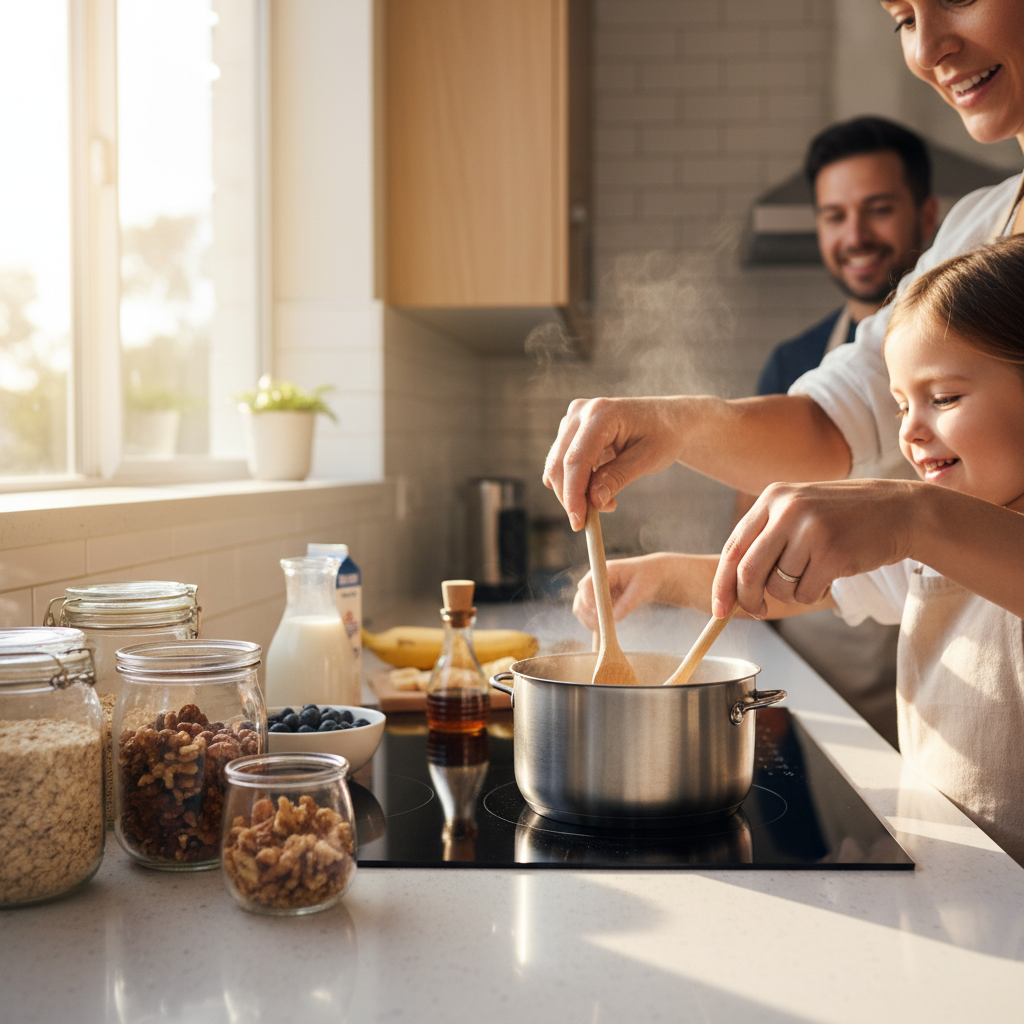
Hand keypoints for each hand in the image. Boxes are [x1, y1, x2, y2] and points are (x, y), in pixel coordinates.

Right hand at [542, 397, 687, 530]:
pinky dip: (575, 484)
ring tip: (608, 502)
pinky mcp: (570, 432)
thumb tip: (593, 500)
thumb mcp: (648, 459)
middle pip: (559, 464)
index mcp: (601, 413)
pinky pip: (562, 465)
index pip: (576, 459)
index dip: (573, 494)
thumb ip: (618, 477)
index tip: (578, 523)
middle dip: (571, 498)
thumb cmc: (663, 435)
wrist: (668, 420)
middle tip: (591, 522)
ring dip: (574, 492)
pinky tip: (599, 490)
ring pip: (556, 467)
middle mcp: (580, 412)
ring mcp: (572, 420)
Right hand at [573, 552, 716, 630]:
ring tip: (606, 631)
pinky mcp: (602, 601)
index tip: (600, 620)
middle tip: (603, 630)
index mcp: (605, 570)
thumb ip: (628, 602)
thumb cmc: (655, 575)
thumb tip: (613, 619)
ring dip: (592, 623)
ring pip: (583, 611)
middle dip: (589, 617)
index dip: (588, 606)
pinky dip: (596, 625)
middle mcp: (598, 579)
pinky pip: (591, 616)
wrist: (662, 573)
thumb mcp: (645, 587)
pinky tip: (607, 631)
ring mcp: (599, 590)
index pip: (586, 587)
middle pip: (580, 601)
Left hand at [711, 479, 915, 618]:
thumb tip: (733, 584)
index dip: (722, 583)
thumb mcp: (800, 510)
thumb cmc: (844, 517)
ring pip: (778, 586)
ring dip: (792, 593)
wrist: (901, 510)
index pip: (734, 547)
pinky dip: (813, 594)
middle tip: (756, 612)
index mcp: (772, 498)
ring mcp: (810, 530)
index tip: (719, 608)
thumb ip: (767, 537)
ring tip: (814, 574)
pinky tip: (831, 575)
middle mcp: (787, 509)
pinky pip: (805, 593)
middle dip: (747, 599)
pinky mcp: (832, 552)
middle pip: (748, 571)